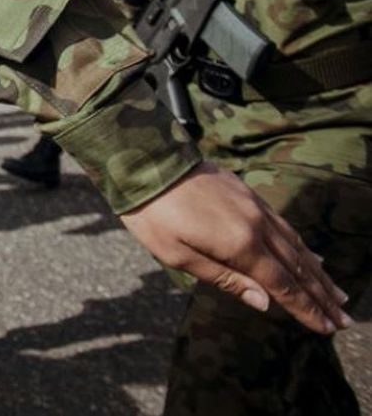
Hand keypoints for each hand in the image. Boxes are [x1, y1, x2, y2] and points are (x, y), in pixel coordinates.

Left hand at [120, 163, 351, 333]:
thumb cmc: (151, 214)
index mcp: (240, 245)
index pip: (282, 285)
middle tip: (344, 320)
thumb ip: (224, 278)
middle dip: (321, 296)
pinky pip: (283, 225)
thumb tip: (264, 303)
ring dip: (318, 273)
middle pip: (297, 268)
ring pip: (295, 245)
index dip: (306, 309)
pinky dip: (301, 245)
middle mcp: (256, 225)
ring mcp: (255, 207)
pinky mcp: (248, 193)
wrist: (145, 160)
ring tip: (337, 294)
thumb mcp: (177, 255)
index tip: (327, 328)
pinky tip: (310, 255)